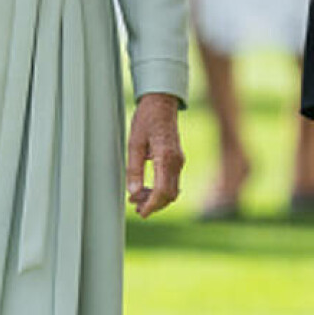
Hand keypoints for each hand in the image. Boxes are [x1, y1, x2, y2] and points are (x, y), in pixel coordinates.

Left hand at [126, 92, 184, 218]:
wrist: (161, 102)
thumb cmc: (147, 118)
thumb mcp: (134, 143)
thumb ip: (134, 169)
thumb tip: (133, 192)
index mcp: (166, 158)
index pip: (162, 192)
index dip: (151, 206)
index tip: (140, 212)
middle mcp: (177, 162)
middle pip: (169, 195)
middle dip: (153, 205)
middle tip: (136, 208)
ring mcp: (179, 161)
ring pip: (172, 190)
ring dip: (157, 199)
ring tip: (137, 200)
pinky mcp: (178, 159)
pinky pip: (173, 181)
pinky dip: (161, 190)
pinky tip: (147, 189)